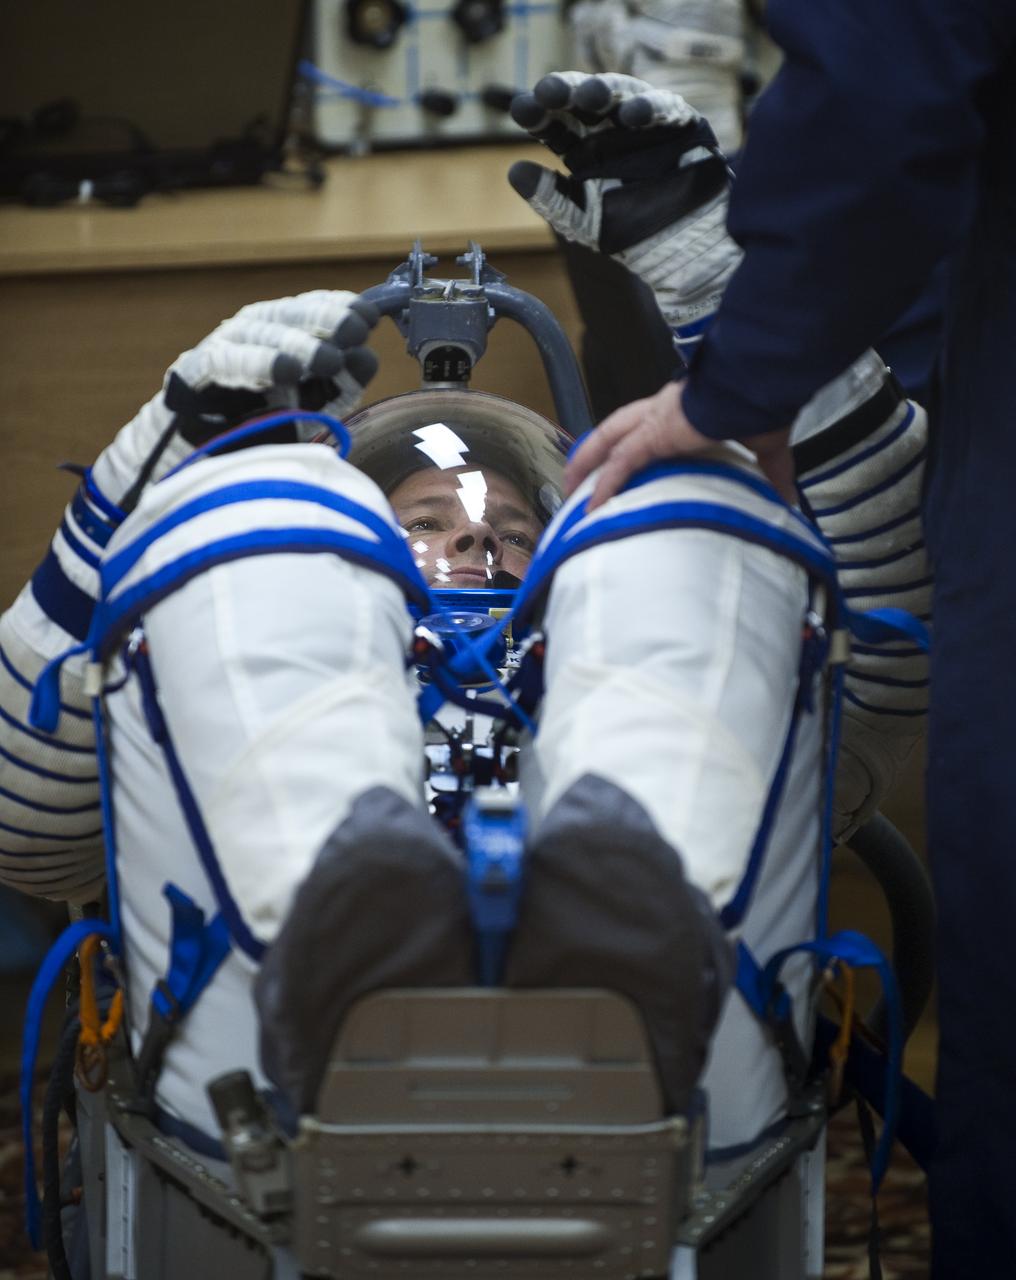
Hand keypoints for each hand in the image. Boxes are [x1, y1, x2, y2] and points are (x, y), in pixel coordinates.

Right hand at [92, 291, 379, 511]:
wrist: (198, 458)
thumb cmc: (260, 426)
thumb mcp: (312, 406)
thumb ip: (341, 384)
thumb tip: (367, 357)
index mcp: (281, 333)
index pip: (311, 308)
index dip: (339, 307)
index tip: (369, 316)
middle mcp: (252, 332)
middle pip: (290, 316)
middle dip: (324, 319)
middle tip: (354, 330)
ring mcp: (222, 347)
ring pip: (261, 334)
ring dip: (298, 344)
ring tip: (328, 357)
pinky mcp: (195, 371)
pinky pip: (227, 361)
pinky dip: (256, 364)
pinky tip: (283, 370)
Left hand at [508, 71, 739, 332]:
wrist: (678, 251)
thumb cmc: (627, 232)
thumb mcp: (581, 219)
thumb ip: (550, 197)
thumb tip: (514, 170)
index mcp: (581, 147)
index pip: (554, 123)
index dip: (538, 113)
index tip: (521, 110)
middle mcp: (609, 129)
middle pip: (583, 101)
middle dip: (566, 91)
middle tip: (549, 89)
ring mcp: (644, 124)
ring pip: (622, 95)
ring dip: (605, 91)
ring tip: (591, 94)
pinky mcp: (680, 125)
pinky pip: (666, 110)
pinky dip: (651, 109)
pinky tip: (634, 116)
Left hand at [567, 380, 795, 507]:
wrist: (758, 385)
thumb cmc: (762, 403)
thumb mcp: (766, 444)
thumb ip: (772, 471)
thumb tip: (788, 499)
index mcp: (683, 407)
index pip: (647, 422)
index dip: (630, 439)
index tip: (619, 460)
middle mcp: (661, 408)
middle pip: (614, 428)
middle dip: (594, 450)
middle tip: (577, 474)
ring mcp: (654, 419)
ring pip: (608, 441)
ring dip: (587, 464)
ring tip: (572, 490)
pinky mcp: (655, 435)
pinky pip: (621, 464)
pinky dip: (606, 486)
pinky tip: (593, 507)